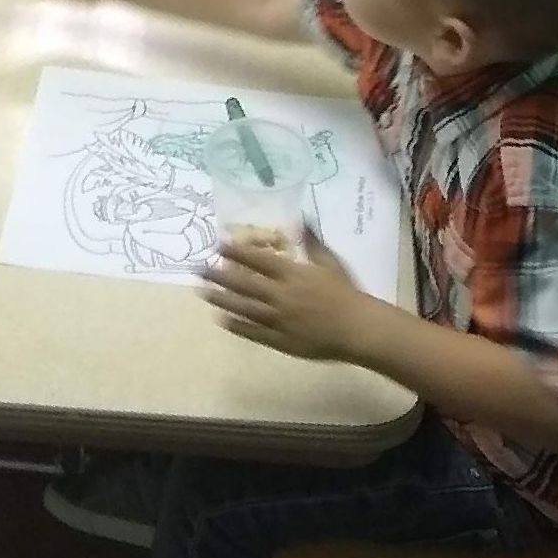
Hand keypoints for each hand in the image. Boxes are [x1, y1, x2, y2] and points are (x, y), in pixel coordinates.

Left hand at [199, 228, 368, 362]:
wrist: (358, 329)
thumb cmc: (345, 292)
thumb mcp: (329, 261)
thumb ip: (311, 240)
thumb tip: (300, 217)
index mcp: (292, 273)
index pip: (258, 260)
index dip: (236, 252)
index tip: (218, 246)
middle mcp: (281, 295)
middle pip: (244, 283)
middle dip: (220, 275)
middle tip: (199, 269)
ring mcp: (279, 319)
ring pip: (244, 308)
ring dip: (222, 299)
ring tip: (204, 293)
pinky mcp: (282, 340)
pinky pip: (255, 333)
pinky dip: (238, 326)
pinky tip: (224, 320)